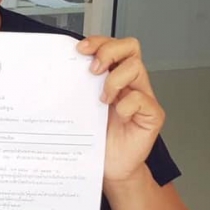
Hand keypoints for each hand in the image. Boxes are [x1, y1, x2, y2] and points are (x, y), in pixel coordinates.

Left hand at [77, 36, 164, 181]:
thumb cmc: (98, 139)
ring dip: (115, 79)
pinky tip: (119, 115)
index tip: (80, 50)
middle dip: (109, 51)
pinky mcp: (152, 114)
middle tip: (94, 70)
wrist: (111, 167)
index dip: (98, 42)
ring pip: (136, 67)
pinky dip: (127, 104)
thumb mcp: (82, 108)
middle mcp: (130, 83)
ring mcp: (143, 97)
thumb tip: (57, 72)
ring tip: (103, 99)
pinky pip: (142, 98)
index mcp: (113, 76)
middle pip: (130, 47)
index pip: (113, 45)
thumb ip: (77, 89)